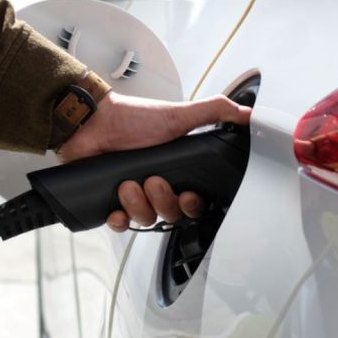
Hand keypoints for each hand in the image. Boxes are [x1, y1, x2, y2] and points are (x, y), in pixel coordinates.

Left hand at [56, 92, 250, 232]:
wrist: (90, 121)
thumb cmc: (132, 118)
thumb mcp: (178, 115)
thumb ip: (214, 112)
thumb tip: (247, 114)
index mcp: (175, 170)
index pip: (194, 202)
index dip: (194, 204)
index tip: (189, 194)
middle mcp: (156, 185)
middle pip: (171, 214)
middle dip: (164, 201)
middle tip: (153, 180)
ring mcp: (132, 195)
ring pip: (146, 220)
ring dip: (138, 205)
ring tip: (127, 183)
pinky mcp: (109, 201)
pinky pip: (120, 225)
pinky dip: (119, 220)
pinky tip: (116, 209)